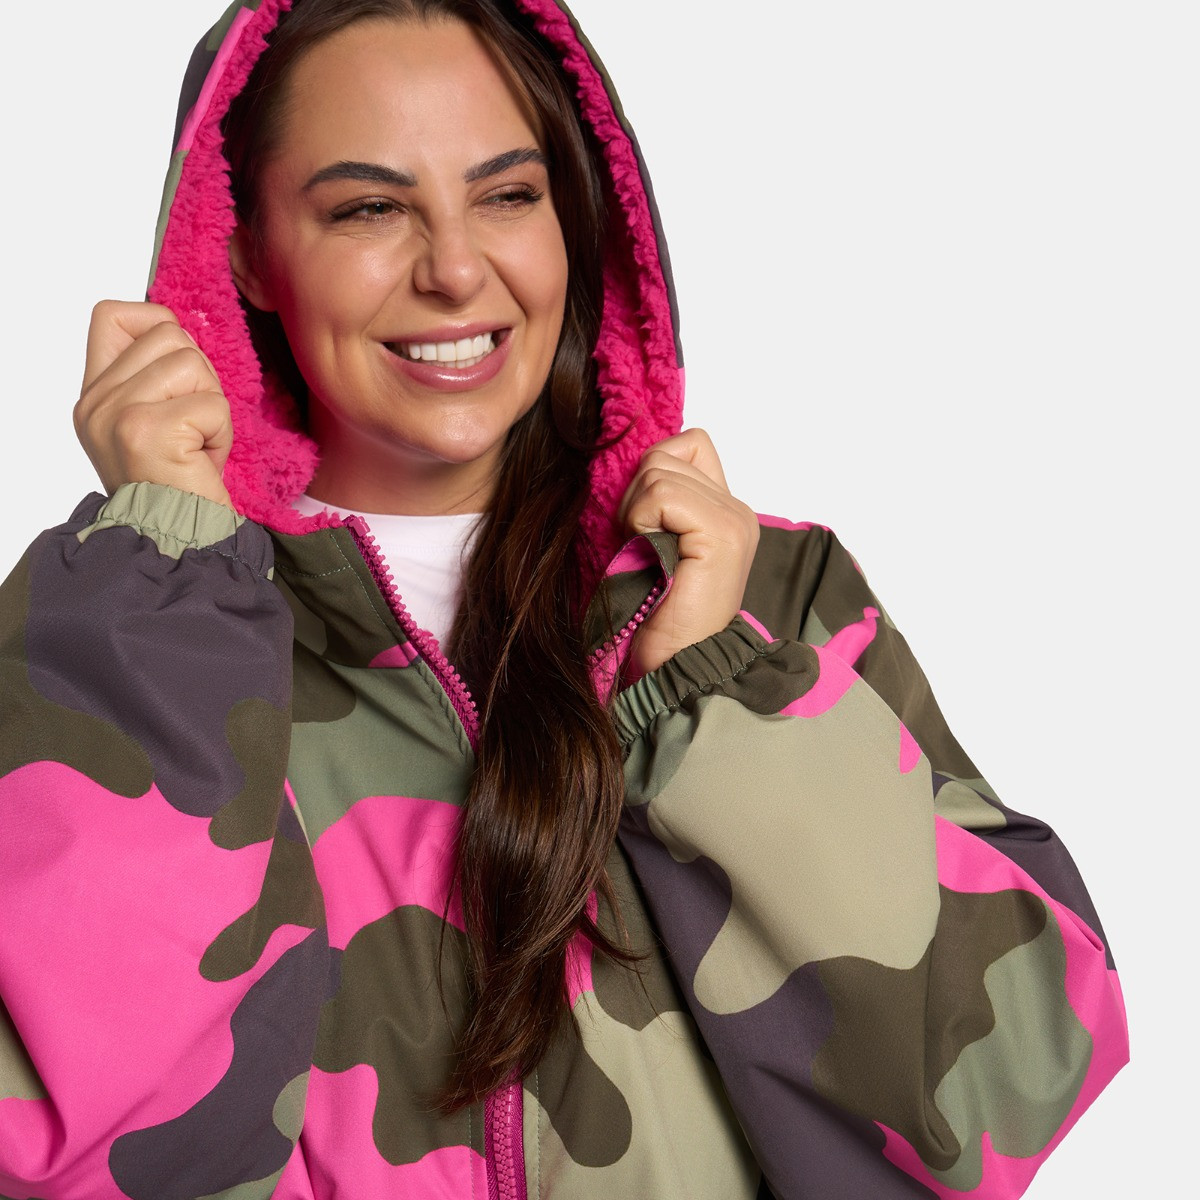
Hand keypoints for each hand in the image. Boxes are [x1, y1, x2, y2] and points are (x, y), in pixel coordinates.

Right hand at [74, 300, 233, 508]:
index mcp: (94, 396)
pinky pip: (213, 403)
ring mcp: (118, 413)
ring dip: (213, 405)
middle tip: (196, 424)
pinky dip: (222, 433)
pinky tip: (204, 461)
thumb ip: (154, 378)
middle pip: (168, 334)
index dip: (156, 323)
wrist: (177, 541)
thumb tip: (181, 333)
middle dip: (200, 376)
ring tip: (199, 444)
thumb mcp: (150, 425)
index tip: (179, 371)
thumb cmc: (176, 487)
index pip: (111, 315)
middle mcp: (97, 402)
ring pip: (192, 362)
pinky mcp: (149, 430)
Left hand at [617, 428, 759, 677]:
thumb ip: (659, 502)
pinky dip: (642, 522)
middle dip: (637, 496)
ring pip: (658, 469)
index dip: (654, 474)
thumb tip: (631, 463)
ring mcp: (734, 519)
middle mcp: (738, 509)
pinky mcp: (722, 533)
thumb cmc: (655, 612)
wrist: (677, 665)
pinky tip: (652, 556)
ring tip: (648, 554)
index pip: (689, 443)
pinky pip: (661, 493)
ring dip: (636, 512)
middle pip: (665, 453)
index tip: (646, 525)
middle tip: (643, 546)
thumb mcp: (656, 544)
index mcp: (726, 510)